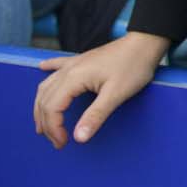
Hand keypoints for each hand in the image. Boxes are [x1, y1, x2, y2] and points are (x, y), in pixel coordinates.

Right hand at [33, 33, 170, 148]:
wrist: (145, 42)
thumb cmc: (134, 66)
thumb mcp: (116, 94)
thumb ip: (96, 116)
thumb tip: (79, 138)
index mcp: (74, 78)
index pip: (52, 108)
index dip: (54, 129)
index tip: (64, 143)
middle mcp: (68, 69)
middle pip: (45, 100)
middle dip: (47, 124)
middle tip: (57, 141)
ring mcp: (74, 62)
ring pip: (46, 86)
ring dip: (42, 106)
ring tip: (43, 124)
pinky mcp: (82, 59)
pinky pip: (57, 65)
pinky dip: (48, 72)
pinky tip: (41, 68)